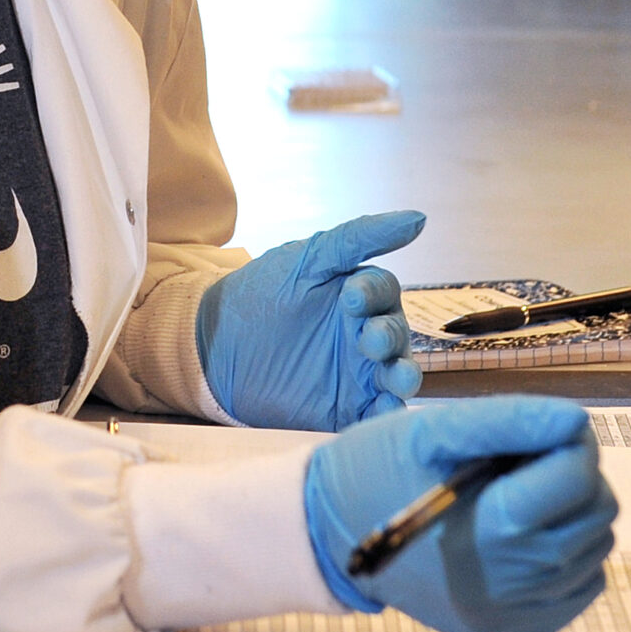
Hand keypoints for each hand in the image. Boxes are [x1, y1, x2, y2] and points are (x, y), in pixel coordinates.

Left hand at [195, 211, 425, 430]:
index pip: (384, 291)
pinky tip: (383, 408)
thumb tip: (418, 218)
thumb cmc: (259, 294)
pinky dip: (386, 413)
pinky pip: (375, 412)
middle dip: (389, 337)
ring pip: (396, 375)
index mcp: (357, 296)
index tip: (349, 300)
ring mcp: (357, 373)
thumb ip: (359, 238)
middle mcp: (364, 333)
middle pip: (397, 334)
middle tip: (368, 341)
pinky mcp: (344, 408)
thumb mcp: (306, 259)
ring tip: (394, 379)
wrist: (211, 345)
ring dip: (402, 376)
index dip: (374, 295)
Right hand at [303, 396, 616, 631]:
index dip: (566, 438)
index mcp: (494, 531)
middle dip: (574, 473)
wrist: (331, 540)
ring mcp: (520, 617)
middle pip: (596, 511)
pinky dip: (565, 556)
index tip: (534, 430)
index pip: (578, 473)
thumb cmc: (378, 472)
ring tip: (516, 497)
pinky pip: (579, 586)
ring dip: (571, 513)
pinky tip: (519, 539)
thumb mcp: (433, 431)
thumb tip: (575, 421)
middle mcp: (516, 585)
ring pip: (594, 548)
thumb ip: (509, 421)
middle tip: (524, 461)